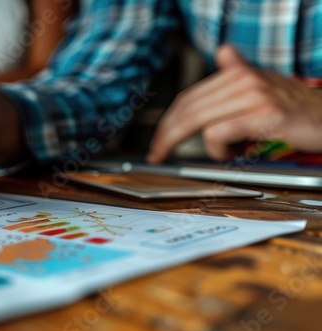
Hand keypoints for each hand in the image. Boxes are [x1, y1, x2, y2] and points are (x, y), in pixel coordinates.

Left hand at [149, 45, 321, 163]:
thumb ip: (237, 78)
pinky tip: (233, 153)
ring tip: (216, 155)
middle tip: (157, 154)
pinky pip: (219, 133)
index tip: (157, 141)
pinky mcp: (265, 114)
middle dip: (166, 135)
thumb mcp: (264, 89)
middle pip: (188, 109)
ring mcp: (255, 95)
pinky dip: (218, 150)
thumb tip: (222, 52)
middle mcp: (245, 80)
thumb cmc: (296, 112)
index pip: (189, 97)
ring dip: (196, 146)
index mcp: (238, 74)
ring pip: (199, 121)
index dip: (167, 121)